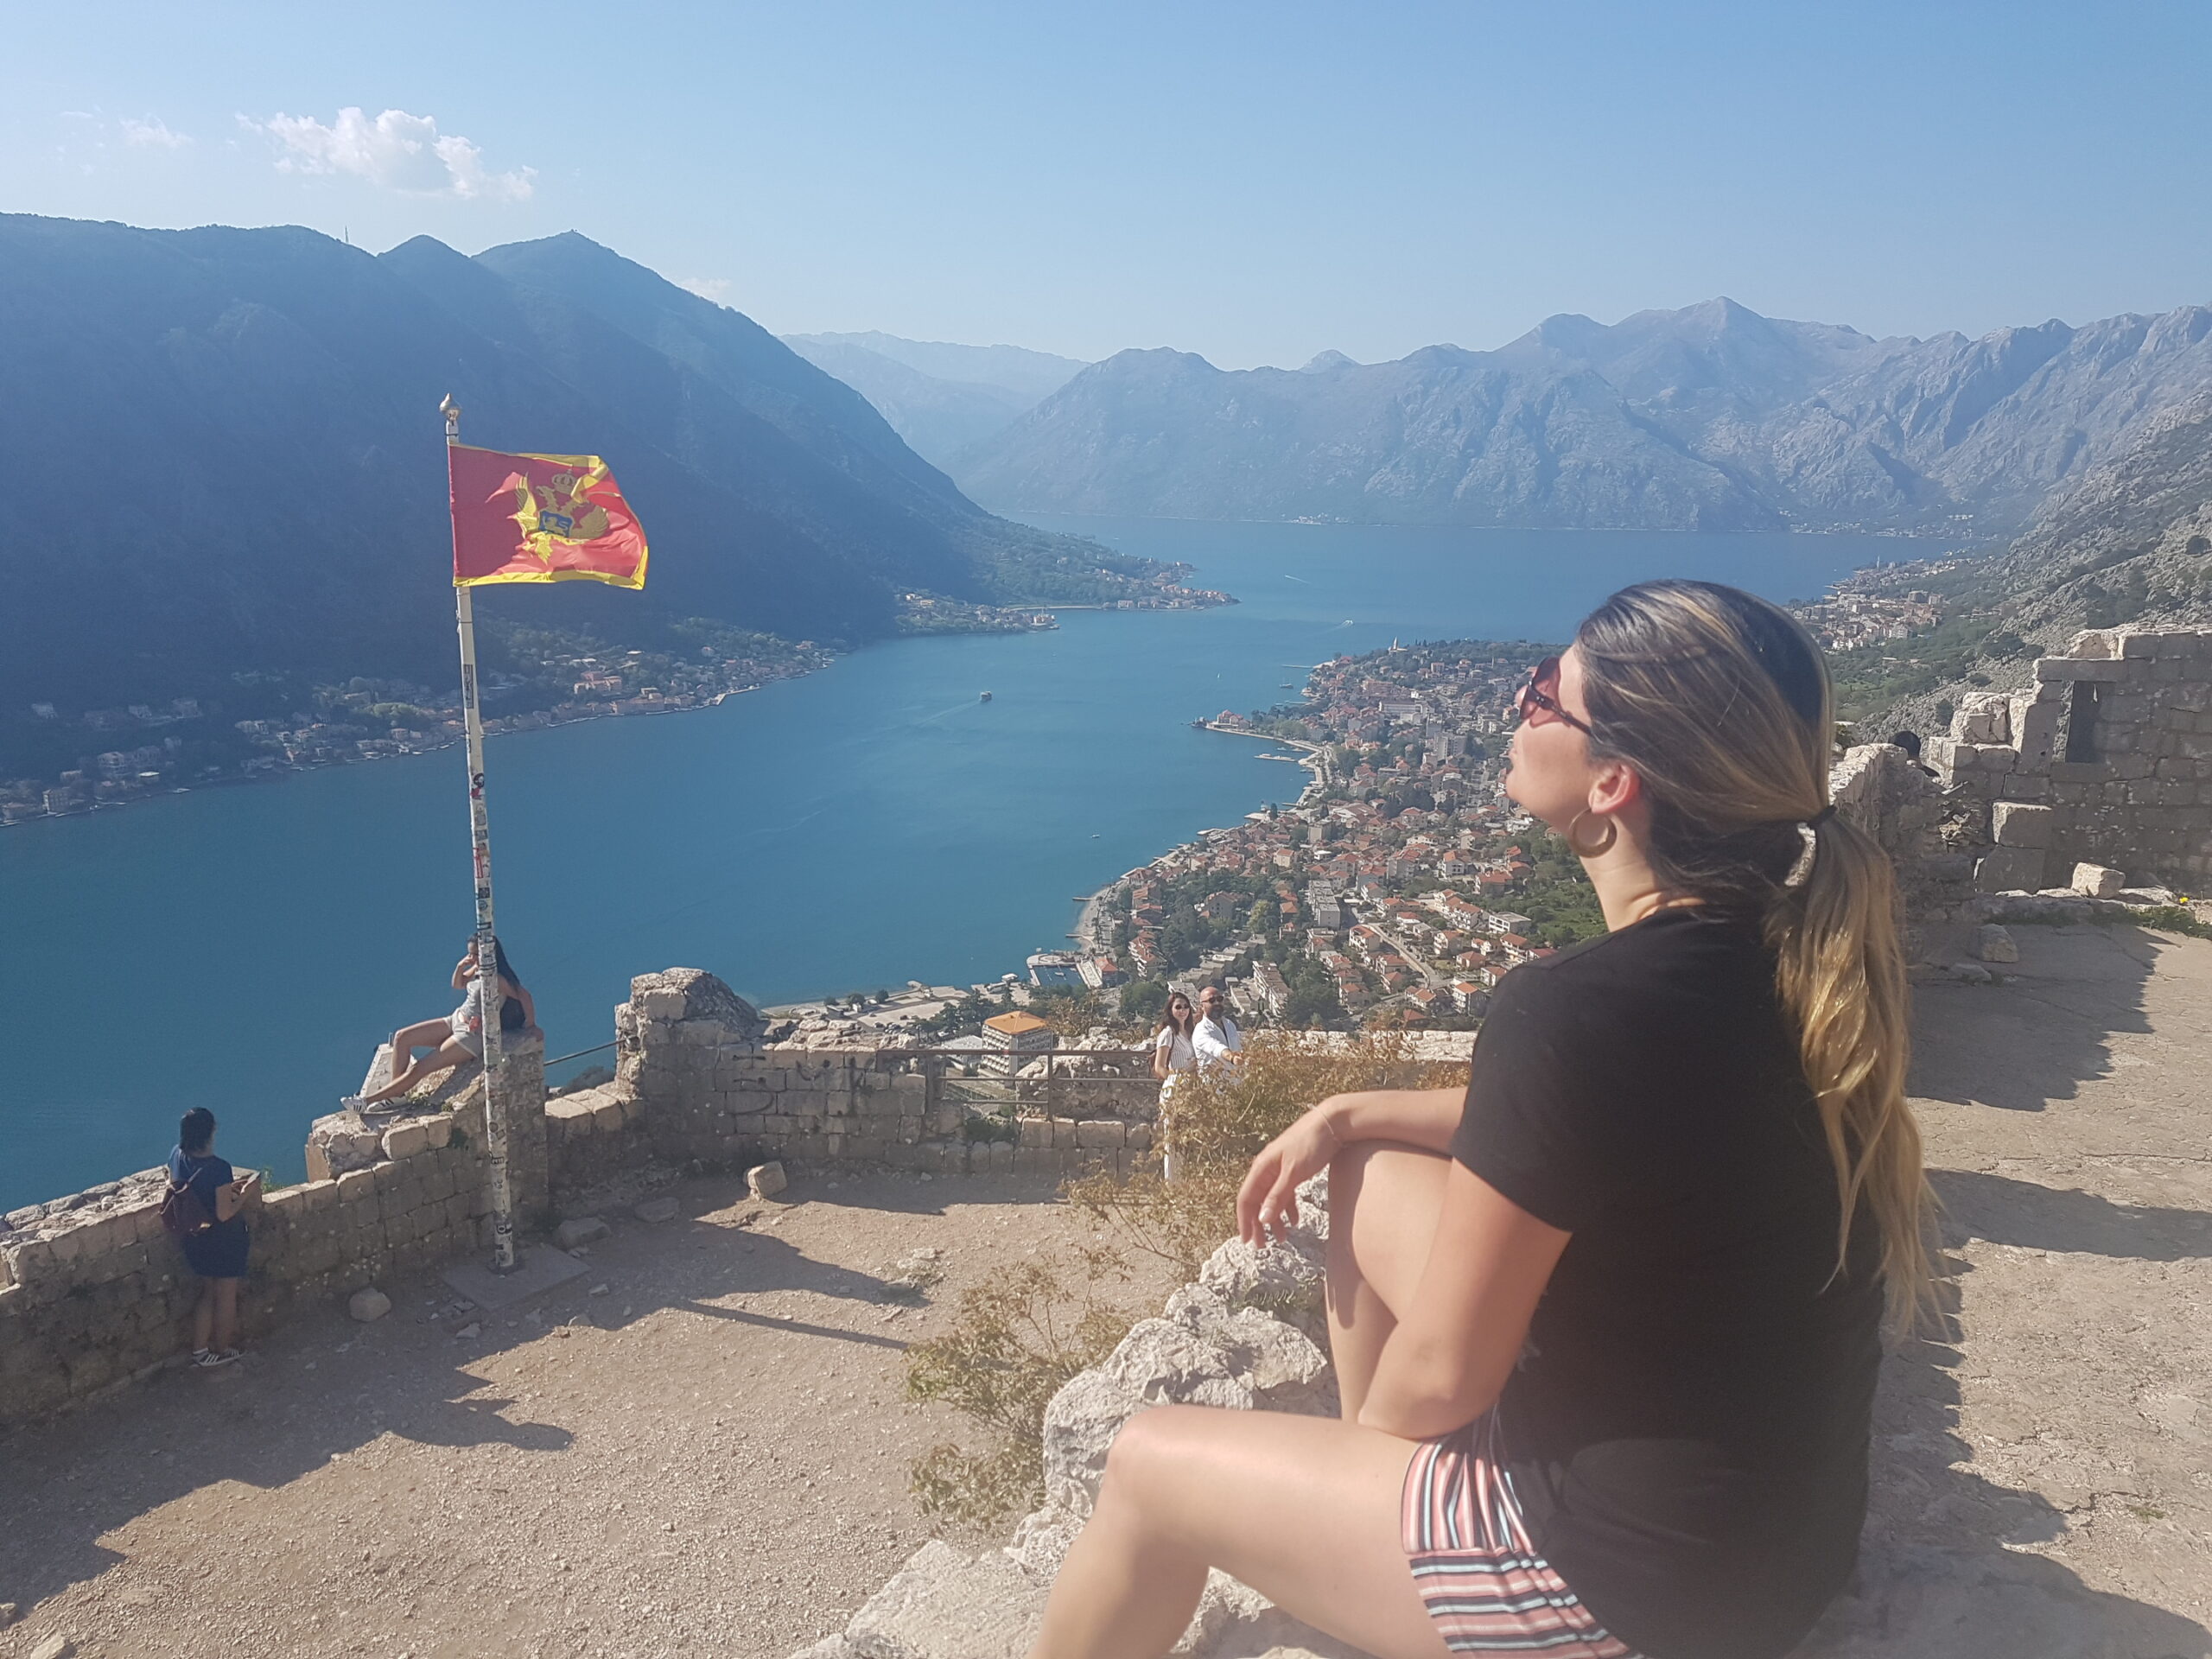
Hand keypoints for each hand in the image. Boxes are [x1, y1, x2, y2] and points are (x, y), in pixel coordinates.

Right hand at [1235, 1098, 1346, 1244]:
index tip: (1247, 1241)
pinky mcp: (1293, 1169)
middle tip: (1262, 1246)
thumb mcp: (1294, 1172)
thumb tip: (1262, 1218)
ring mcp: (1279, 1169)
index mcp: (1262, 1167)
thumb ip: (1278, 1195)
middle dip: (1258, 1225)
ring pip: (1271, 1199)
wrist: (1332, 1123)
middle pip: (1257, 1201)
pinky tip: (1295, 1220)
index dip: (1244, 1221)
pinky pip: (1285, 1193)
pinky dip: (1287, 1208)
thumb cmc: (1311, 1144)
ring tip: (1281, 1239)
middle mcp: (1266, 1168)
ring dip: (1274, 1219)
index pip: (1246, 1198)